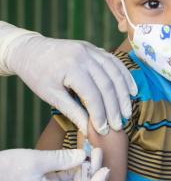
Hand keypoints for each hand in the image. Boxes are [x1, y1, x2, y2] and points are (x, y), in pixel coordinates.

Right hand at [0, 147, 108, 180]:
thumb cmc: (7, 169)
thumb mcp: (35, 161)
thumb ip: (61, 159)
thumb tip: (83, 156)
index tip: (105, 169)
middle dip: (93, 173)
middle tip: (99, 152)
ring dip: (86, 168)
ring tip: (93, 151)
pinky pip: (68, 177)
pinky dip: (76, 167)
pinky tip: (83, 155)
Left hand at [5, 33, 136, 134]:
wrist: (29, 50)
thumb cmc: (36, 74)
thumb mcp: (50, 95)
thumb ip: (72, 112)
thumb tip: (89, 131)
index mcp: (70, 67)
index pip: (92, 95)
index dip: (100, 114)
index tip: (103, 130)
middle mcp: (84, 55)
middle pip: (107, 85)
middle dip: (115, 108)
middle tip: (119, 125)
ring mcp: (92, 50)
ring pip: (115, 73)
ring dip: (124, 94)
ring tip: (127, 112)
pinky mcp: (95, 49)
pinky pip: (115, 63)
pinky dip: (125, 77)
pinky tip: (132, 91)